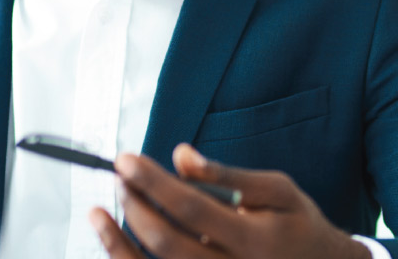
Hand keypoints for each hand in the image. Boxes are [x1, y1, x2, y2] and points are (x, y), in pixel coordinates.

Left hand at [88, 143, 370, 258]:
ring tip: (99, 212)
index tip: (126, 160)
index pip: (190, 207)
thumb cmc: (297, 226)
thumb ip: (227, 175)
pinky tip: (114, 242)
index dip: (153, 182)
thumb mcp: (277, 190)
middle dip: (134, 205)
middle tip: (119, 178)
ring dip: (119, 241)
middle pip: (167, 241)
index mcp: (254, 239)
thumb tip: (180, 156)